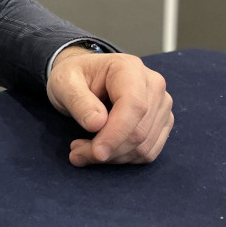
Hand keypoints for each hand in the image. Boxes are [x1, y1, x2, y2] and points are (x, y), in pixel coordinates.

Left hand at [46, 49, 173, 166]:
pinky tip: (101, 151)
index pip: (134, 105)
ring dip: (112, 157)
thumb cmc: (74, 76)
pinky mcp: (161, 123)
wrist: (84, 77)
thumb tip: (97, 123)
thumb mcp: (64, 82)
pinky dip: (122, 158)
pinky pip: (147, 152)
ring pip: (144, 146)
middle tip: (76, 153)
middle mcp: (152, 85)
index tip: (96, 152)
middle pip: (139, 131)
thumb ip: (77, 100)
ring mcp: (160, 105)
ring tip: (82, 150)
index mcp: (129, 68)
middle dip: (108, 149)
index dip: (116, 133)